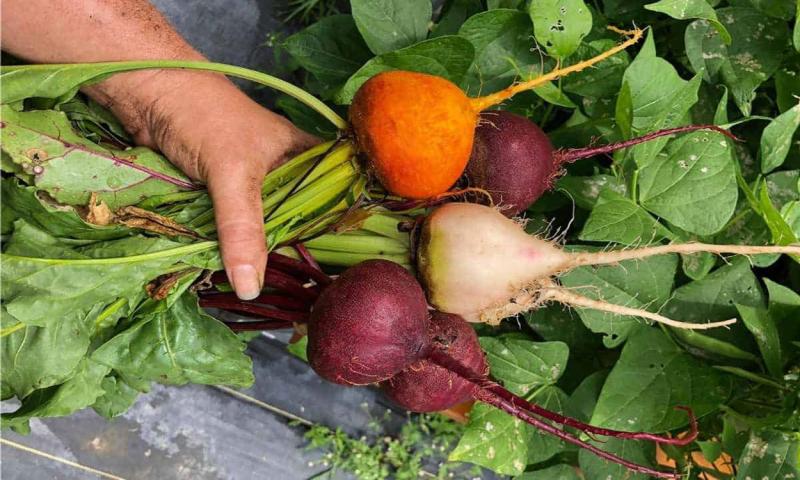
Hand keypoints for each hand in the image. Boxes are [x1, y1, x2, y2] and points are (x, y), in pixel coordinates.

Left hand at [88, 69, 318, 299]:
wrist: (147, 93)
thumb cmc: (204, 116)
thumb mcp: (233, 174)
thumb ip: (243, 230)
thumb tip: (251, 287)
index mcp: (307, 158)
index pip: (334, 206)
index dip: (333, 240)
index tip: (333, 279)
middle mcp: (285, 173)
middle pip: (296, 226)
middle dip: (289, 255)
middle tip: (295, 296)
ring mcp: (251, 186)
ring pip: (261, 230)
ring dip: (256, 255)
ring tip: (264, 292)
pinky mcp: (221, 197)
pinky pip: (232, 230)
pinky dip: (228, 247)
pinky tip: (233, 272)